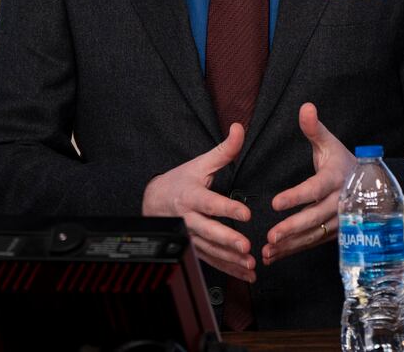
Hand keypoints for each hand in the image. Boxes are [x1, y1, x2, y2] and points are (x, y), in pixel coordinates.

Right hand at [143, 123, 254, 281]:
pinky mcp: (193, 249)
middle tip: (246, 247)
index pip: (210, 203)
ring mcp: (190, 236)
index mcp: (191, 196)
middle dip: (227, 240)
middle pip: (208, 231)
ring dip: (230, 259)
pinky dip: (228, 269)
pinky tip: (246, 274)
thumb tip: (240, 128)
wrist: (153, 201)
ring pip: (210, 251)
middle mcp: (188, 219)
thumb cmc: (181, 180)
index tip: (246, 213)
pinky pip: (211, 261)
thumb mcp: (200, 163)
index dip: (228, 208)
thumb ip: (224, 150)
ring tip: (250, 263)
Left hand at [262, 102, 355, 265]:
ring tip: (268, 250)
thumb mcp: (330, 143)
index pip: (315, 189)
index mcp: (336, 178)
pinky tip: (274, 256)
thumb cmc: (342, 161)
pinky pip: (313, 243)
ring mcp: (339, 221)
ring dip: (291, 245)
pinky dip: (294, 250)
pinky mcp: (334, 233)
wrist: (370, 184)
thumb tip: (305, 107)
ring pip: (314, 235)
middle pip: (315, 217)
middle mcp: (340, 203)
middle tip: (270, 235)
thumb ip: (314, 128)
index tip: (275, 203)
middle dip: (292, 228)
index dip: (296, 197)